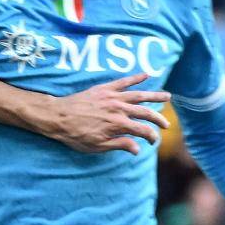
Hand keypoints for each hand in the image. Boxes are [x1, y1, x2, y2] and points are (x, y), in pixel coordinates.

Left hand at [39, 74, 170, 154]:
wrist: (57, 117)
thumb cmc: (75, 135)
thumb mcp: (97, 146)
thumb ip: (119, 145)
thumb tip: (138, 149)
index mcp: (118, 125)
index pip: (142, 130)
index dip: (151, 137)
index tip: (152, 142)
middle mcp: (118, 109)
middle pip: (145, 112)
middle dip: (158, 119)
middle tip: (166, 125)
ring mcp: (112, 97)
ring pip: (139, 95)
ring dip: (154, 96)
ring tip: (167, 96)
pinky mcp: (104, 89)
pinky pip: (123, 81)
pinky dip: (136, 78)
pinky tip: (147, 75)